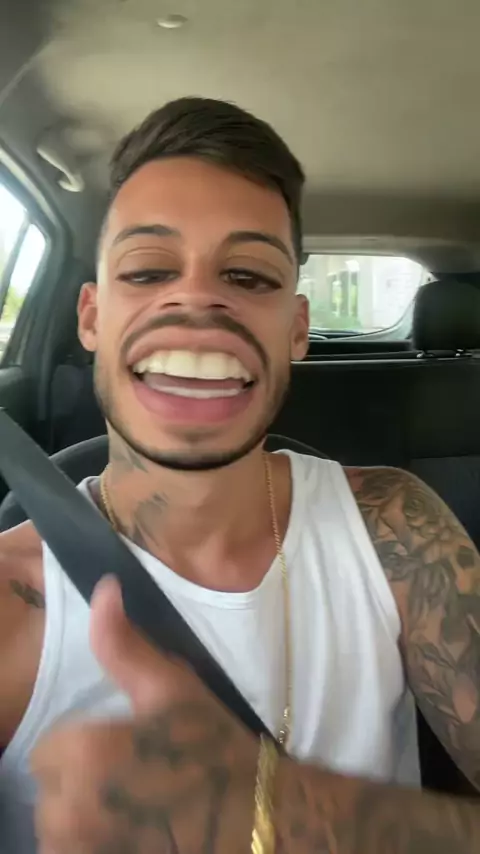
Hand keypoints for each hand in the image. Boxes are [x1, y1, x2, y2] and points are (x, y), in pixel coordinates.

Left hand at [31, 576, 258, 852]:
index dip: (86, 749)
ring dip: (86, 821)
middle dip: (83, 786)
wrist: (257, 821)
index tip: (124, 751)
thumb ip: (123, 644)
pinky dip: (96, 846)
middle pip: (52, 792)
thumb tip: (104, 587)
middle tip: (134, 782)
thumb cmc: (215, 750)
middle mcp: (71, 812)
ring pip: (60, 829)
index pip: (50, 751)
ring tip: (135, 811)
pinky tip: (135, 834)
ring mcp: (82, 852)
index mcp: (84, 756)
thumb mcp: (171, 689)